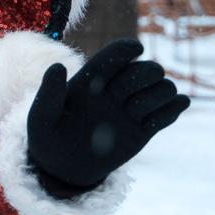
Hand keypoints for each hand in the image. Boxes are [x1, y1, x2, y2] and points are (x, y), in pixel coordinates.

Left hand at [25, 39, 187, 195]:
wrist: (62, 166)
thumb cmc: (47, 136)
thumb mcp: (42, 115)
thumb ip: (50, 91)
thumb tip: (57, 66)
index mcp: (92, 79)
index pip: (117, 53)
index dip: (129, 48)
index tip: (136, 49)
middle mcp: (116, 90)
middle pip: (148, 68)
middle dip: (144, 75)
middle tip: (124, 98)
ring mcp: (133, 109)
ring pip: (165, 87)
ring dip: (158, 95)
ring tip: (136, 113)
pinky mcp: (145, 129)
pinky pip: (171, 111)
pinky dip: (171, 111)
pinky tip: (152, 122)